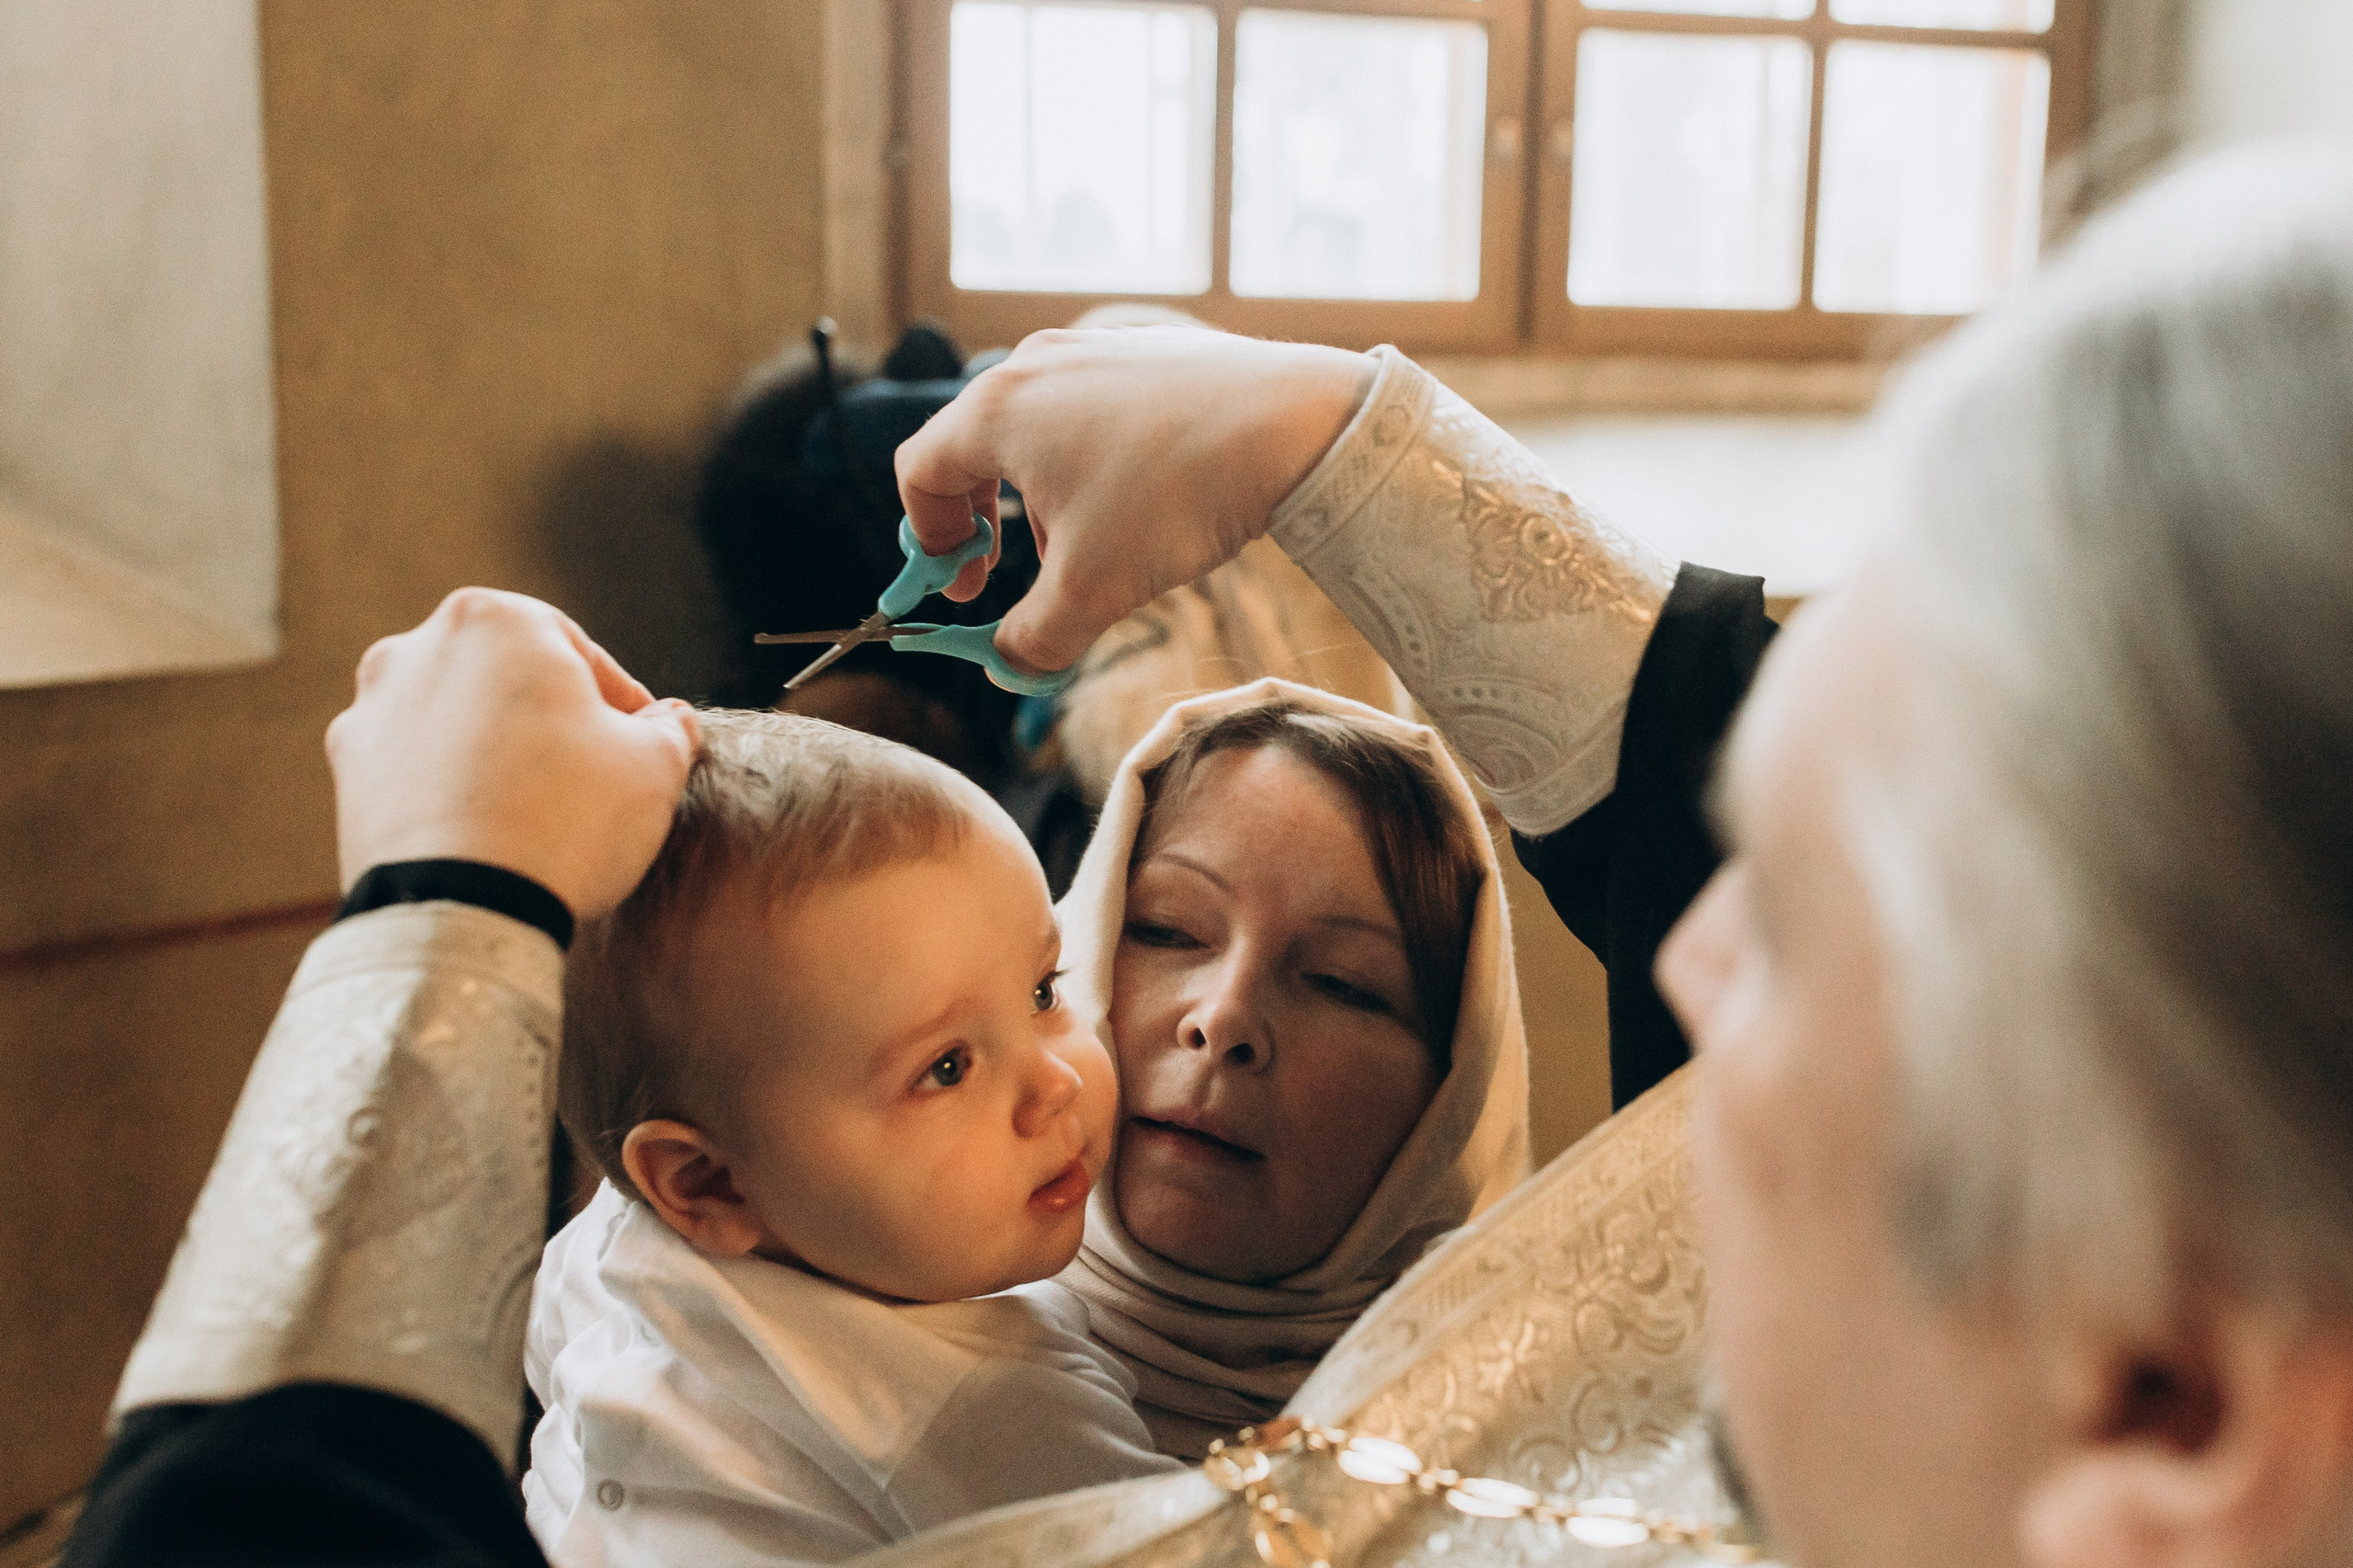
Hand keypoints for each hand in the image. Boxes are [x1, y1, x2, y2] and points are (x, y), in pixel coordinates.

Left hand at [325, 589, 700, 921]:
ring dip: (494, 753)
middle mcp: (418, 647)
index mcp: (497, 620)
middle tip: (589, 777)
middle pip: (509, 680)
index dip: (621, 704)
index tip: (642, 745)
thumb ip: (668, 729)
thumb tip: (669, 722)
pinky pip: (416, 769)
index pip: (581, 653)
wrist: (464, 908)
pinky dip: (448, 789)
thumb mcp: (655, 765)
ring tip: (532, 810)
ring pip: (457, 721)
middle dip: (547, 721)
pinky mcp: (348, 773)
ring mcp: (372, 710)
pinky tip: (485, 832)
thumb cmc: (566, 818)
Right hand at [895, 326, 1372, 674]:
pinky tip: (1143, 506)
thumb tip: (1011, 668)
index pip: (919, 472)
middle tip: (1003, 574)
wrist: (1296, 425)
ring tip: (1088, 550)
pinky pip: (1092, 411)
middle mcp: (1034, 365)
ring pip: (1036, 431)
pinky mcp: (1148, 352)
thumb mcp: (1090, 591)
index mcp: (995, 410)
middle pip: (972, 447)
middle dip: (982, 522)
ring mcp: (1094, 349)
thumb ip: (1032, 640)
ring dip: (1041, 499)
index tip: (961, 591)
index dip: (927, 542)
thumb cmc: (1175, 498)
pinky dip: (1092, 464)